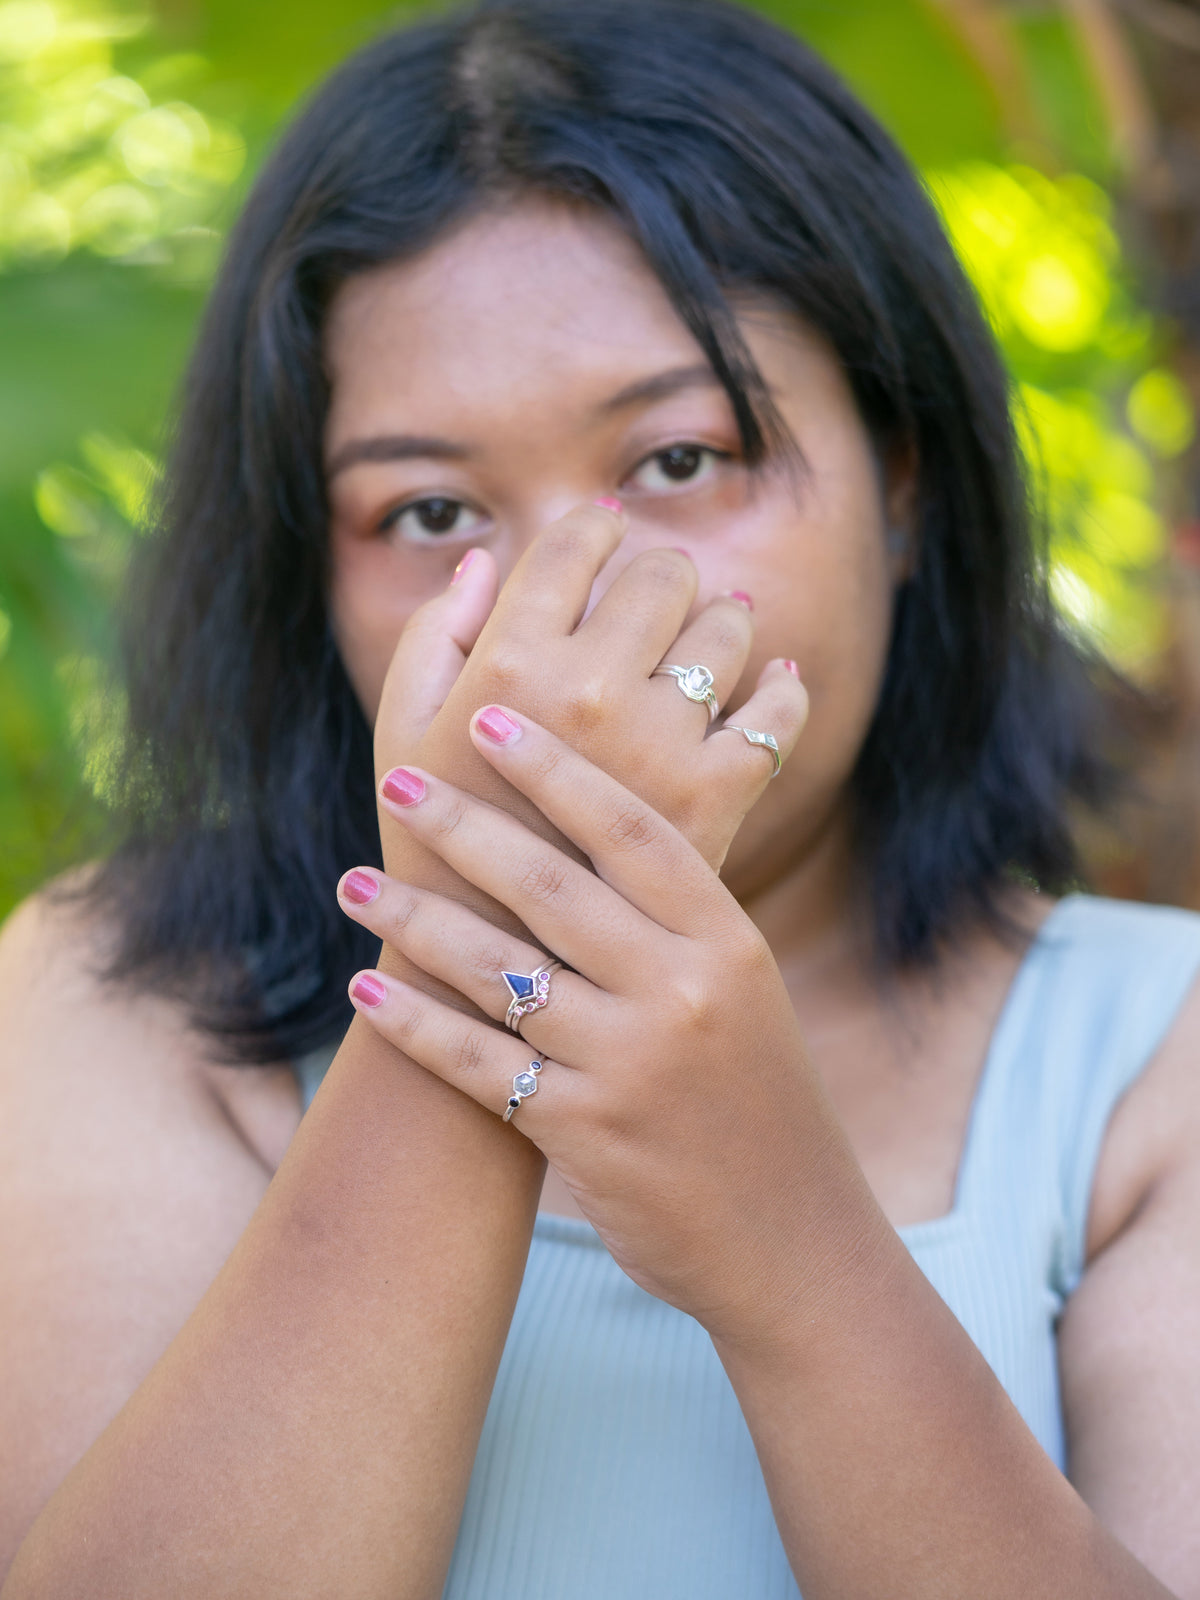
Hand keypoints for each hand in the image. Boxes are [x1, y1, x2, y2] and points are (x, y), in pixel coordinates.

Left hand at [337, 696, 842, 1351]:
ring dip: (416, 920)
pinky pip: (476, 1063)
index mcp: (726, 941)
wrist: (791, 1240)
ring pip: (501, 970)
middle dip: (465, 826)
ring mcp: (631, 1065)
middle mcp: (682, 991)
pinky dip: (413, 1024)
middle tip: (398, 780)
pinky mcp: (584, 1135)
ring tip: (356, 880)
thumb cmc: (759, 1098)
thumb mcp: (747, 989)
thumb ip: (684, 910)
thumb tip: (618, 815)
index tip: (491, 719)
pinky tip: (366, 988)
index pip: (631, 830)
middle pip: (553, 886)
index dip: (555, 768)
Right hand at [375, 503, 802, 884]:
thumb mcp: (401, 733)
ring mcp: (659, 744)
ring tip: (707, 634)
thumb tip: (488, 562)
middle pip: (660, 576)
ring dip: (719, 620)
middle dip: (657, 574)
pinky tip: (772, 680)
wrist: (494, 974)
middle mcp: (589, 693)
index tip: (602, 535)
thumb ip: (436, 635)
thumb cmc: (432, 847)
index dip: (592, 529)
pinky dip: (782, 689)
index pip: (574, 545)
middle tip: (654, 593)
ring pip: (726, 630)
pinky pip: (774, 714)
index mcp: (508, 666)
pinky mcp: (714, 798)